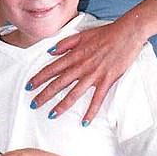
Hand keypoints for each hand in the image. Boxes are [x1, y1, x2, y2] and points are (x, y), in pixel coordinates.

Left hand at [25, 19, 145, 123]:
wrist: (127, 33)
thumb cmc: (106, 33)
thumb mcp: (82, 34)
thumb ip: (65, 43)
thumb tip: (50, 52)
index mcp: (75, 54)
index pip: (52, 68)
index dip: (39, 78)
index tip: (29, 87)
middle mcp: (82, 66)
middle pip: (59, 83)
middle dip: (45, 95)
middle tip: (34, 105)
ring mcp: (94, 74)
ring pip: (74, 93)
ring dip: (62, 105)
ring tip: (52, 115)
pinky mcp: (107, 80)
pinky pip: (97, 99)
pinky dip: (91, 111)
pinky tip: (84, 122)